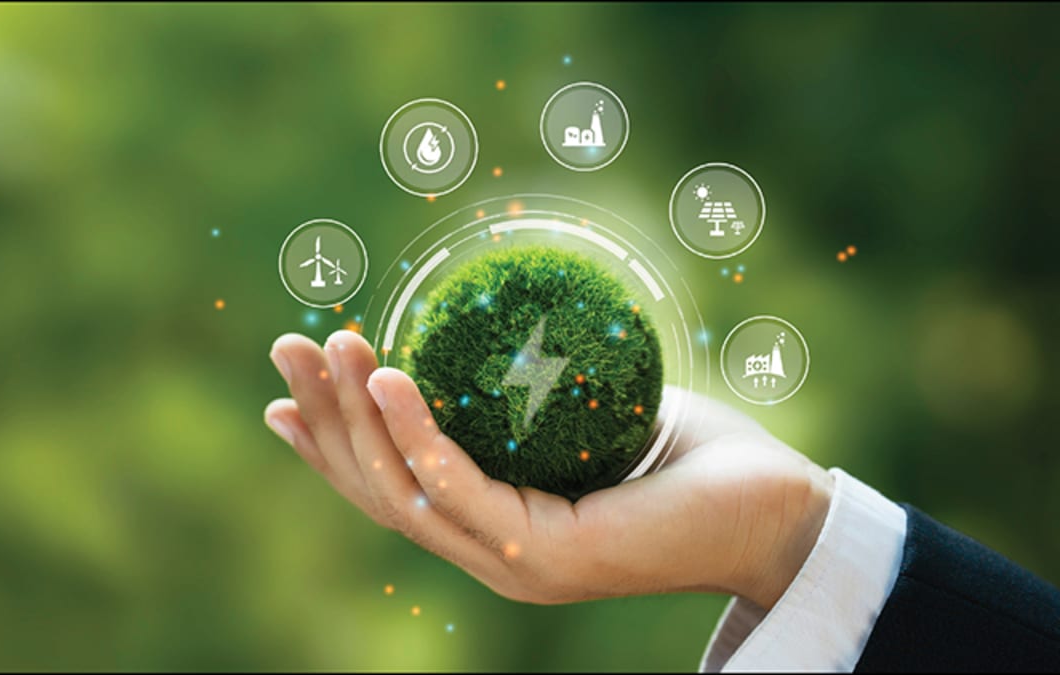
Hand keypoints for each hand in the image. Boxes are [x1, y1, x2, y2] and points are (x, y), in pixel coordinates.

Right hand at [264, 330, 833, 608]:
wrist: (778, 509)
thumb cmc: (691, 456)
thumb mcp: (584, 417)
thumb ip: (525, 398)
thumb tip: (480, 331)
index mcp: (495, 530)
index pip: (392, 490)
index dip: (328, 447)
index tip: (281, 395)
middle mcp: (492, 557)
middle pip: (379, 492)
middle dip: (324, 419)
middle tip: (286, 345)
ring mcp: (515, 567)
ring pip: (405, 493)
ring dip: (357, 418)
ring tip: (330, 344)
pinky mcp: (546, 559)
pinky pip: (462, 490)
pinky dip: (418, 433)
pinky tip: (390, 378)